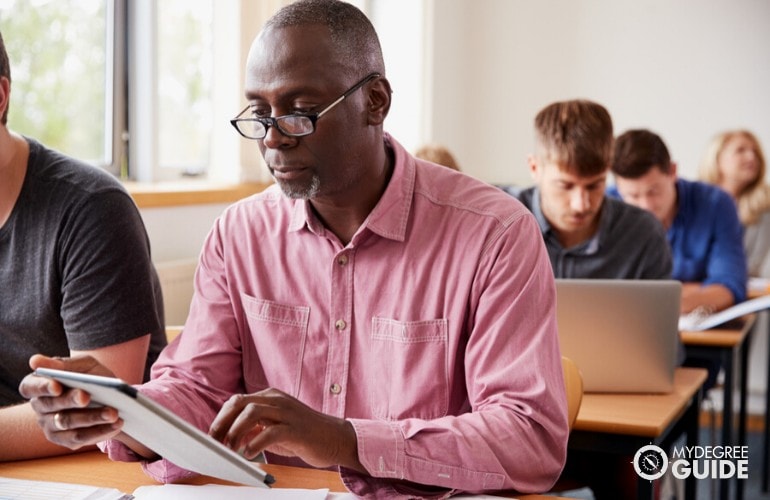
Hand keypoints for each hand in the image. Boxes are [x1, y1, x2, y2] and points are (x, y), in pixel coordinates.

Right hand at [18, 355, 122, 449]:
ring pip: (67, 423)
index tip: (56, 385)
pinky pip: (81, 438)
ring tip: (112, 412)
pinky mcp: (66, 440)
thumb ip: (63, 364)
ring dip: (91, 418)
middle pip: (51, 405)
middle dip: (70, 400)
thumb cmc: (91, 378)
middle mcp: (41, 408)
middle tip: (86, 397)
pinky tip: (116, 423)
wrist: (112, 398)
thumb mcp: (84, 365)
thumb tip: (35, 361)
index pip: (30, 387)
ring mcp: (51, 426)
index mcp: (39, 385)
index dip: (41, 387)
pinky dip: (100, 430)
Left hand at [209, 388, 364, 471]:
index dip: (221, 418)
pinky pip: (270, 432)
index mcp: (271, 397)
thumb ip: (256, 428)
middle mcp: (277, 400)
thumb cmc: (305, 434)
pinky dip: (255, 443)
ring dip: (235, 432)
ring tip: (231, 449)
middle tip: (215, 442)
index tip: (213, 436)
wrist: (336, 438)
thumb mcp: (276, 427)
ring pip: (252, 412)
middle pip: (240, 402)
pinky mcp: (296, 429)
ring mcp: (287, 412)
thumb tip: (232, 436)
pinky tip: (250, 454)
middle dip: (222, 422)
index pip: (237, 401)